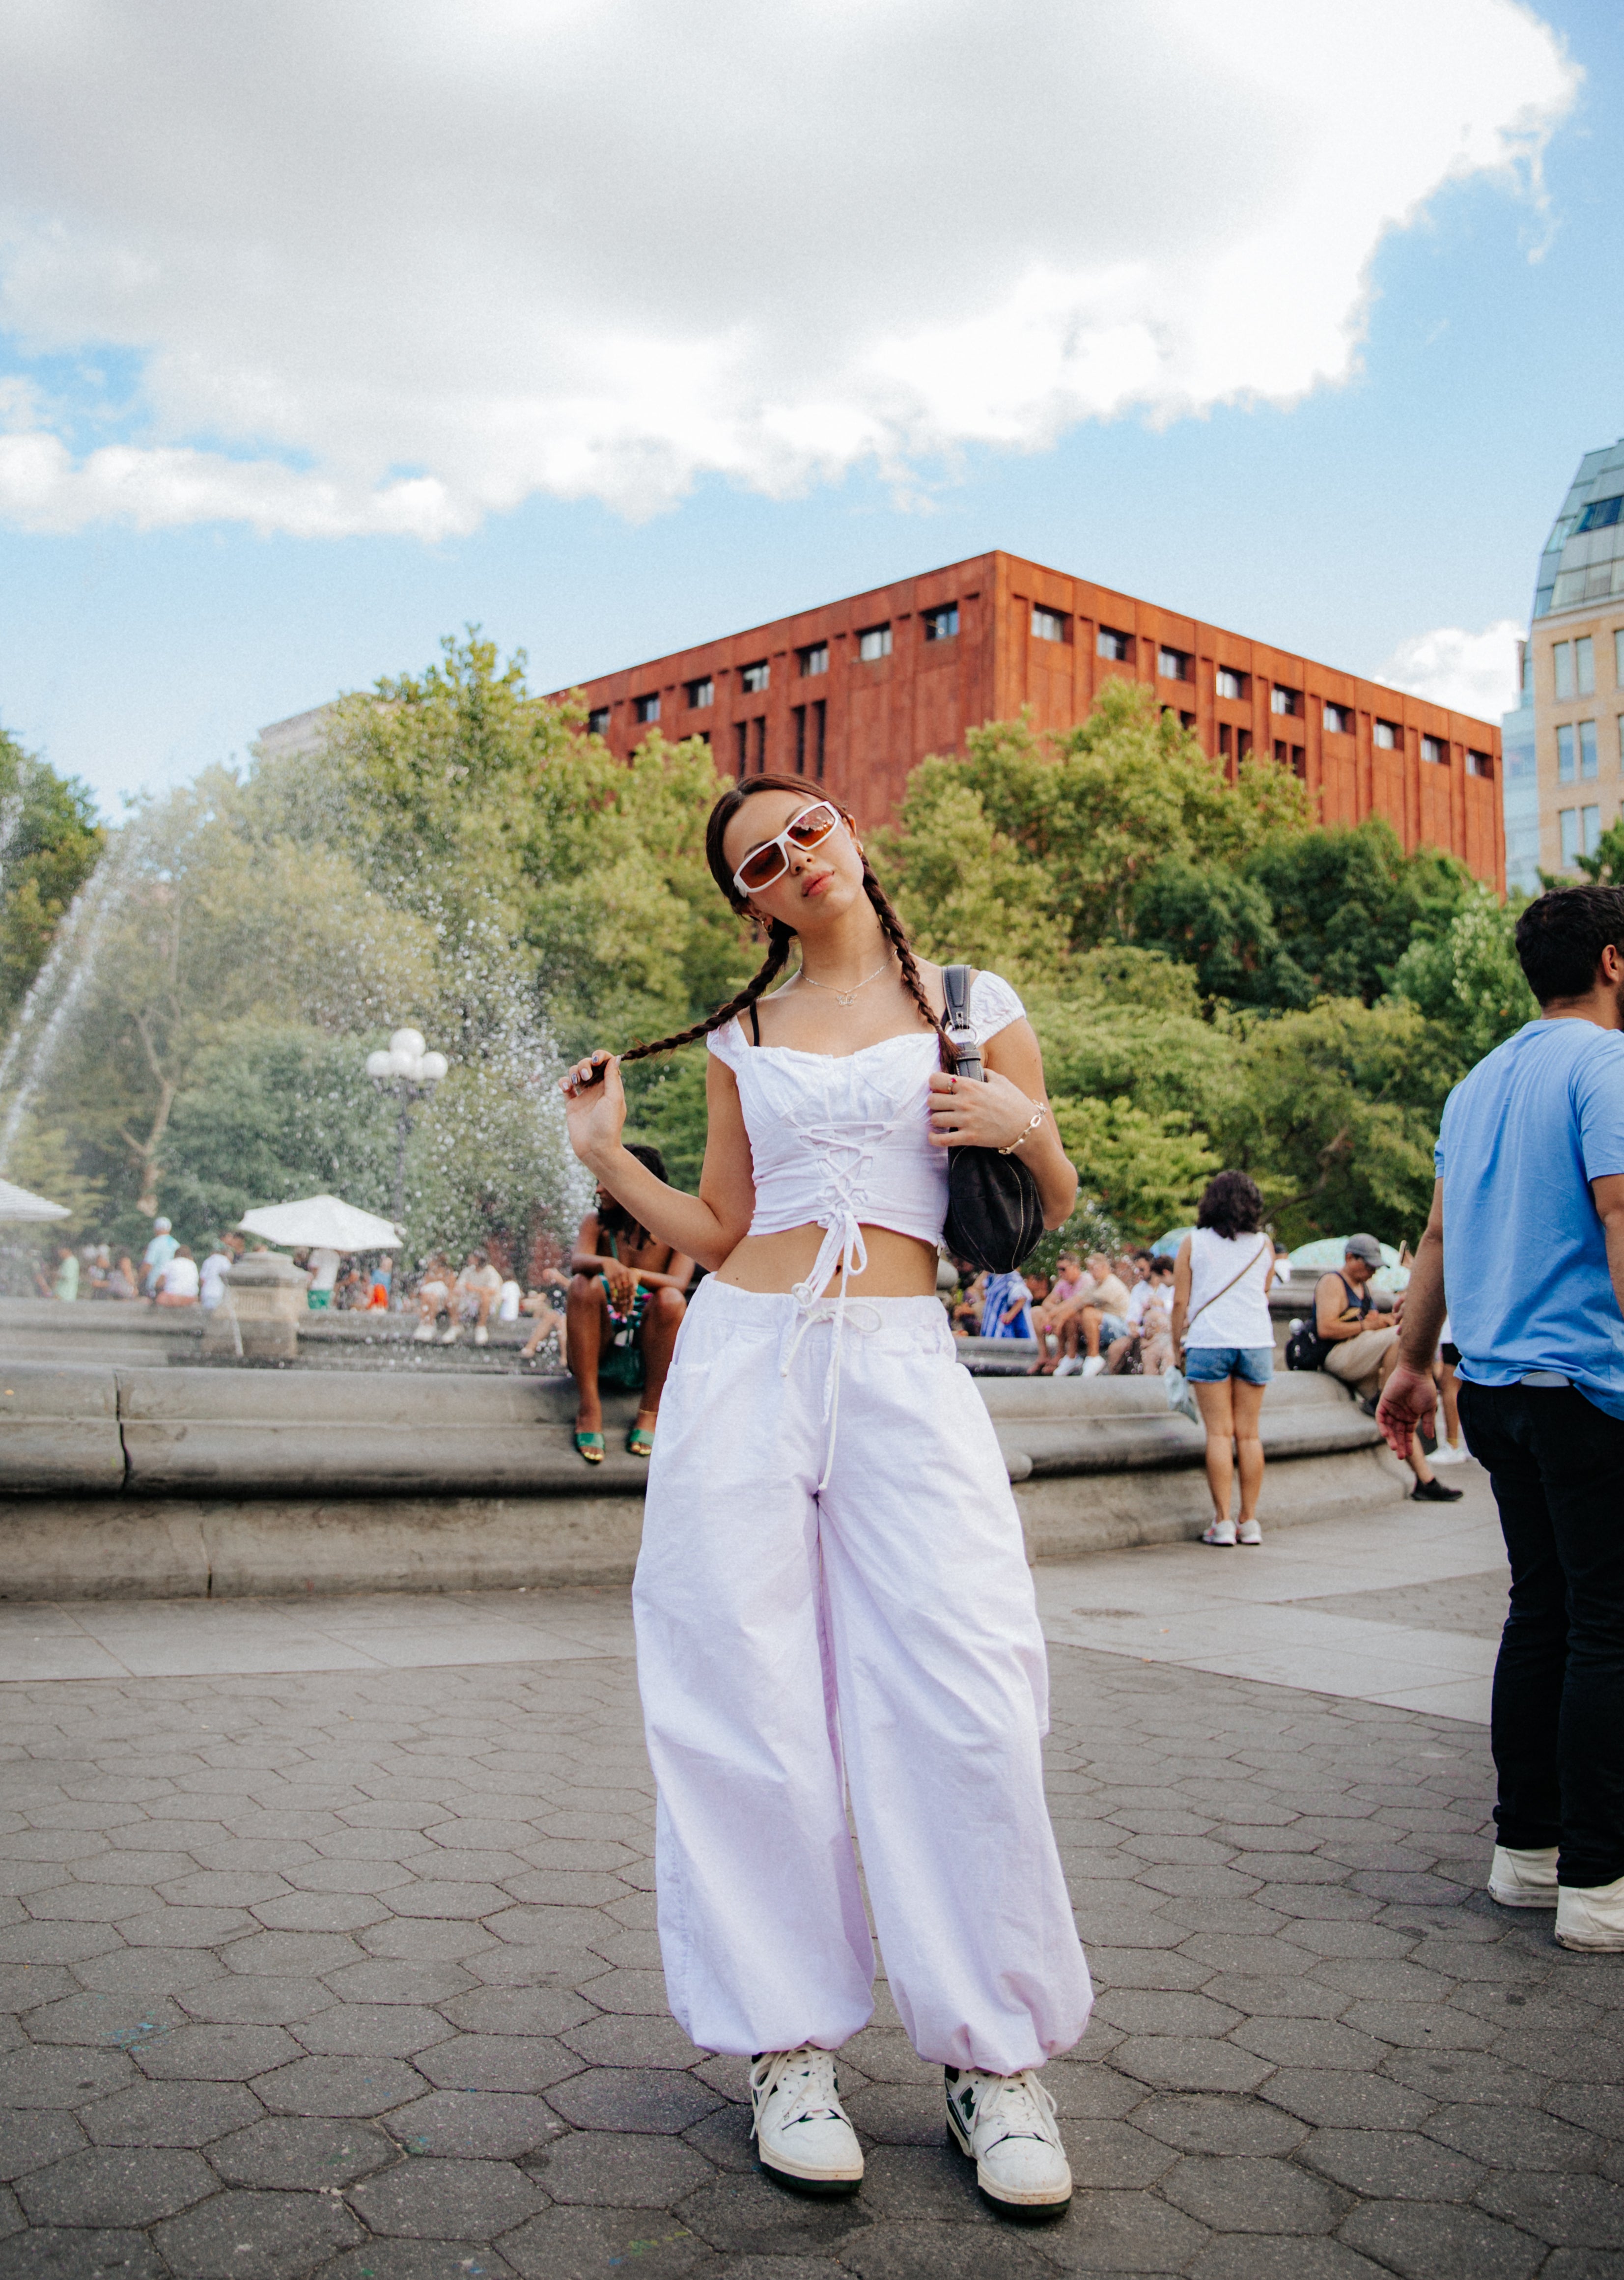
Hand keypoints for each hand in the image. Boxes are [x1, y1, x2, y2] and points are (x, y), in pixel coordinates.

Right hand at [559, 1051, 625, 1167]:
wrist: (595, 1148)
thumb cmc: (608, 1125)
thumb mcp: (614, 1099)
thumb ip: (613, 1078)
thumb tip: (615, 1058)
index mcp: (611, 1086)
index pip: (606, 1063)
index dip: (601, 1056)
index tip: (596, 1059)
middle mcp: (598, 1089)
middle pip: (589, 1065)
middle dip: (585, 1064)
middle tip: (586, 1076)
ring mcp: (584, 1096)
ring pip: (576, 1073)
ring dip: (574, 1071)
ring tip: (575, 1083)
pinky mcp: (572, 1104)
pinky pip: (566, 1086)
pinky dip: (564, 1082)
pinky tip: (566, 1087)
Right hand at [605, 1264, 636, 1308]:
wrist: (609, 1263)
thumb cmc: (620, 1273)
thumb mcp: (627, 1275)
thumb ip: (631, 1285)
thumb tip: (633, 1298)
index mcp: (631, 1275)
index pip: (633, 1291)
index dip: (631, 1301)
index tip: (630, 1311)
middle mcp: (625, 1275)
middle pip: (626, 1293)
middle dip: (625, 1305)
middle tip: (624, 1314)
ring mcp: (617, 1276)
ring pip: (619, 1292)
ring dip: (619, 1302)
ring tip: (619, 1311)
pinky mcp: (610, 1277)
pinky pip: (612, 1289)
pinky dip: (613, 1295)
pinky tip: (614, 1302)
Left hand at [926, 1067, 1042, 1150]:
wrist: (1026, 1127)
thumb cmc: (1015, 1102)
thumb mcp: (1001, 1081)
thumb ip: (986, 1073)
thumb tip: (979, 1070)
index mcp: (970, 1086)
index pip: (936, 1080)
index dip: (935, 1084)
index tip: (939, 1088)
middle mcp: (965, 1102)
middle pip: (932, 1100)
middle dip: (934, 1102)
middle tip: (942, 1105)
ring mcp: (966, 1121)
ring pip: (934, 1119)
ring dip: (936, 1119)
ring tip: (943, 1119)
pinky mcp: (969, 1137)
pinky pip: (941, 1140)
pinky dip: (934, 1138)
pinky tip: (934, 1136)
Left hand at [1376, 1362, 1434, 1461]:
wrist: (1416, 1372)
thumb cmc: (1425, 1388)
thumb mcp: (1429, 1408)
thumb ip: (1428, 1422)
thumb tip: (1430, 1437)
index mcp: (1411, 1417)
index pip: (1407, 1434)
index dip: (1407, 1444)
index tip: (1408, 1454)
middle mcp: (1400, 1414)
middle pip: (1398, 1433)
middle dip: (1399, 1444)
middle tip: (1400, 1456)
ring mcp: (1392, 1409)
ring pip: (1389, 1427)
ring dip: (1391, 1438)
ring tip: (1394, 1448)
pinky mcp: (1384, 1402)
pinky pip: (1381, 1417)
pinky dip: (1382, 1426)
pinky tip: (1386, 1434)